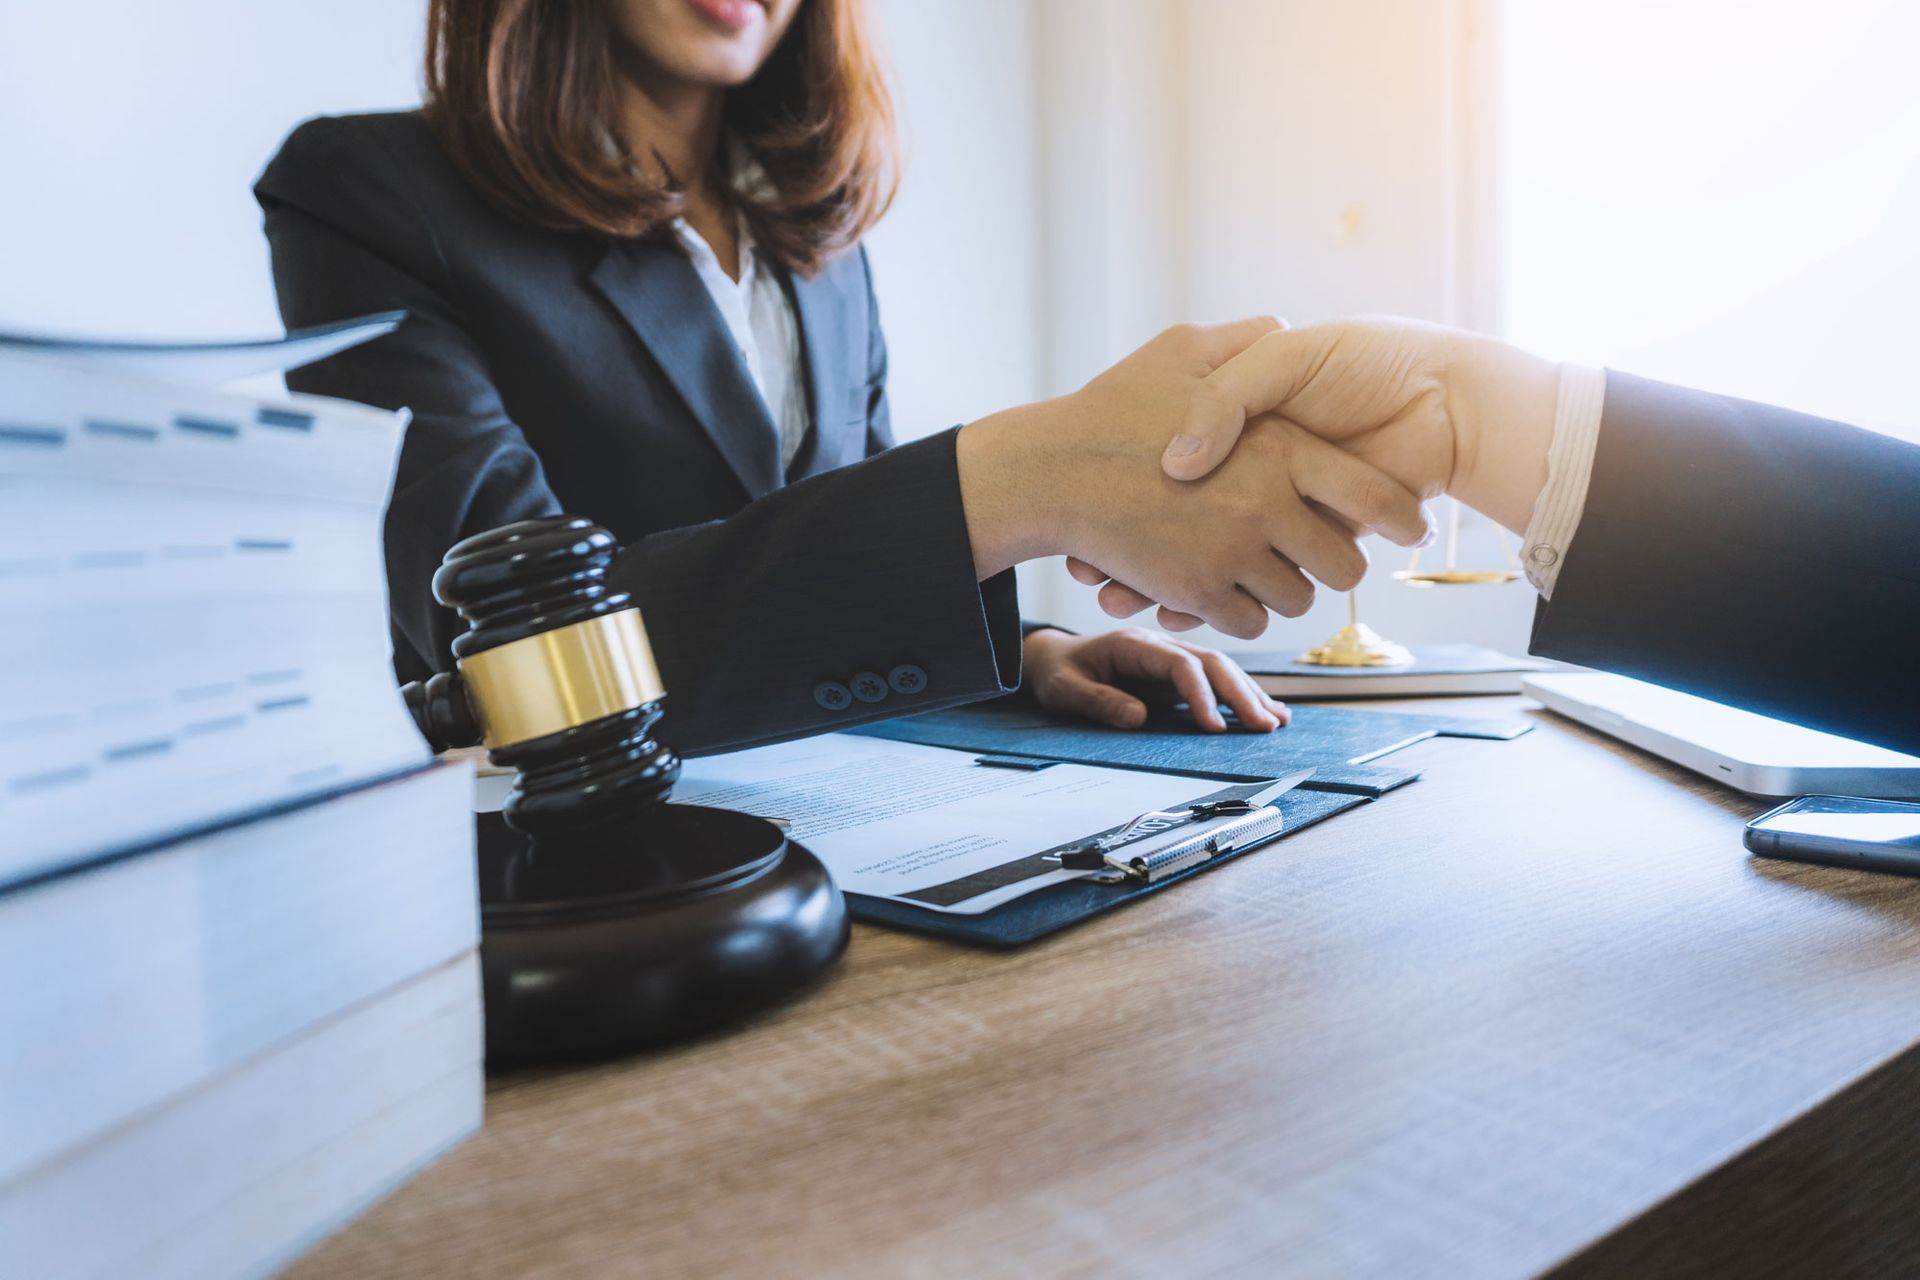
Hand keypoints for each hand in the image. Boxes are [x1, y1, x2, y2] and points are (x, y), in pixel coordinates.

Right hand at [956, 320, 1432, 638]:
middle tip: (1322, 556)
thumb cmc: (1112, 410)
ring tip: (1265, 570)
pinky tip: (1226, 590)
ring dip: (1285, 589)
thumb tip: (1284, 325)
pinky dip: (1243, 613)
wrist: (1050, 471)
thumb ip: (1244, 341)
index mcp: (1277, 446)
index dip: (1398, 516)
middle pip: (1343, 563)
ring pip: (1296, 598)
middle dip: (1336, 564)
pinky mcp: (1198, 594)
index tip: (1407, 527)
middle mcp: (1265, 505)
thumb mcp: (1181, 349)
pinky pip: (1250, 622)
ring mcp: (1232, 555)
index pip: (1372, 495)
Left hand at [1021, 627, 1286, 732]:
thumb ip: (1097, 701)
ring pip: (1222, 670)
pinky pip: (1216, 680)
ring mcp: (1172, 656)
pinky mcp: (1177, 672)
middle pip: (1211, 663)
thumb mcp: (1064, 689)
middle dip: (1241, 694)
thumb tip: (1138, 717)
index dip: (1201, 695)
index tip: (1214, 728)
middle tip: (1264, 727)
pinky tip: (1268, 710)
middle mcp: (1160, 646)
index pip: (1179, 664)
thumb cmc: (1058, 673)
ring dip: (1250, 694)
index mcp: (1134, 645)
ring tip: (1277, 722)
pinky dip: (1243, 695)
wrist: (1054, 658)